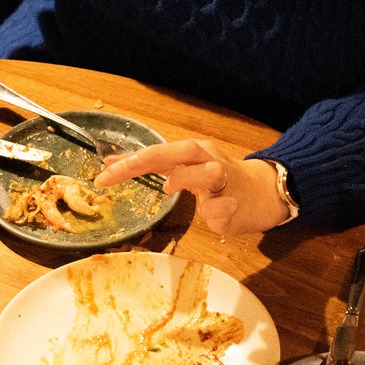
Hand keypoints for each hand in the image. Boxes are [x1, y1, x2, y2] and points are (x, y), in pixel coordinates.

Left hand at [96, 140, 288, 235]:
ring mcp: (224, 181)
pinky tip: (213, 213)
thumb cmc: (218, 181)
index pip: (157, 152)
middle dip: (147, 160)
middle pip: (180, 151)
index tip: (103, 173)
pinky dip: (212, 211)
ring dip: (186, 177)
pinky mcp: (234, 204)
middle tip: (117, 172)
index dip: (129, 162)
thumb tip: (113, 166)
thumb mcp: (183, 169)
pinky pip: (219, 207)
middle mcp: (209, 159)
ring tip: (168, 187)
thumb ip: (153, 167)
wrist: (261, 194)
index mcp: (193, 151)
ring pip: (209, 172)